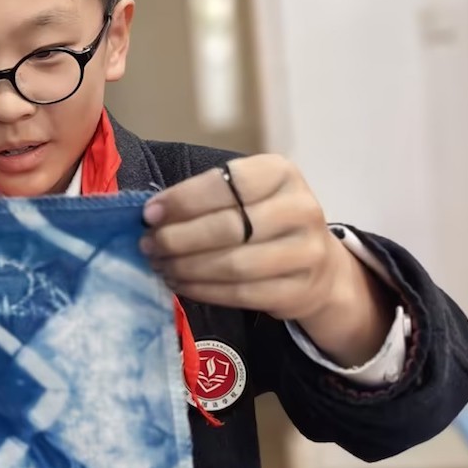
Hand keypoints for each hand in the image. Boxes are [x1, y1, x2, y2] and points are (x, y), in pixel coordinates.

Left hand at [141, 155, 394, 364]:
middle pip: (229, 227)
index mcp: (282, 174)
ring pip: (233, 265)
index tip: (149, 215)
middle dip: (178, 239)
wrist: (318, 266)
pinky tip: (181, 284)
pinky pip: (241, 294)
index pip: (228, 183)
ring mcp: (306, 253)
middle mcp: (300, 209)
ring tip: (160, 266)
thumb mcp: (246, 195)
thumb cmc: (266, 221)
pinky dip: (203, 290)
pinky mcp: (299, 291)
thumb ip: (206, 198)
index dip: (184, 200)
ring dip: (187, 268)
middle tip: (149, 246)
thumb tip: (153, 215)